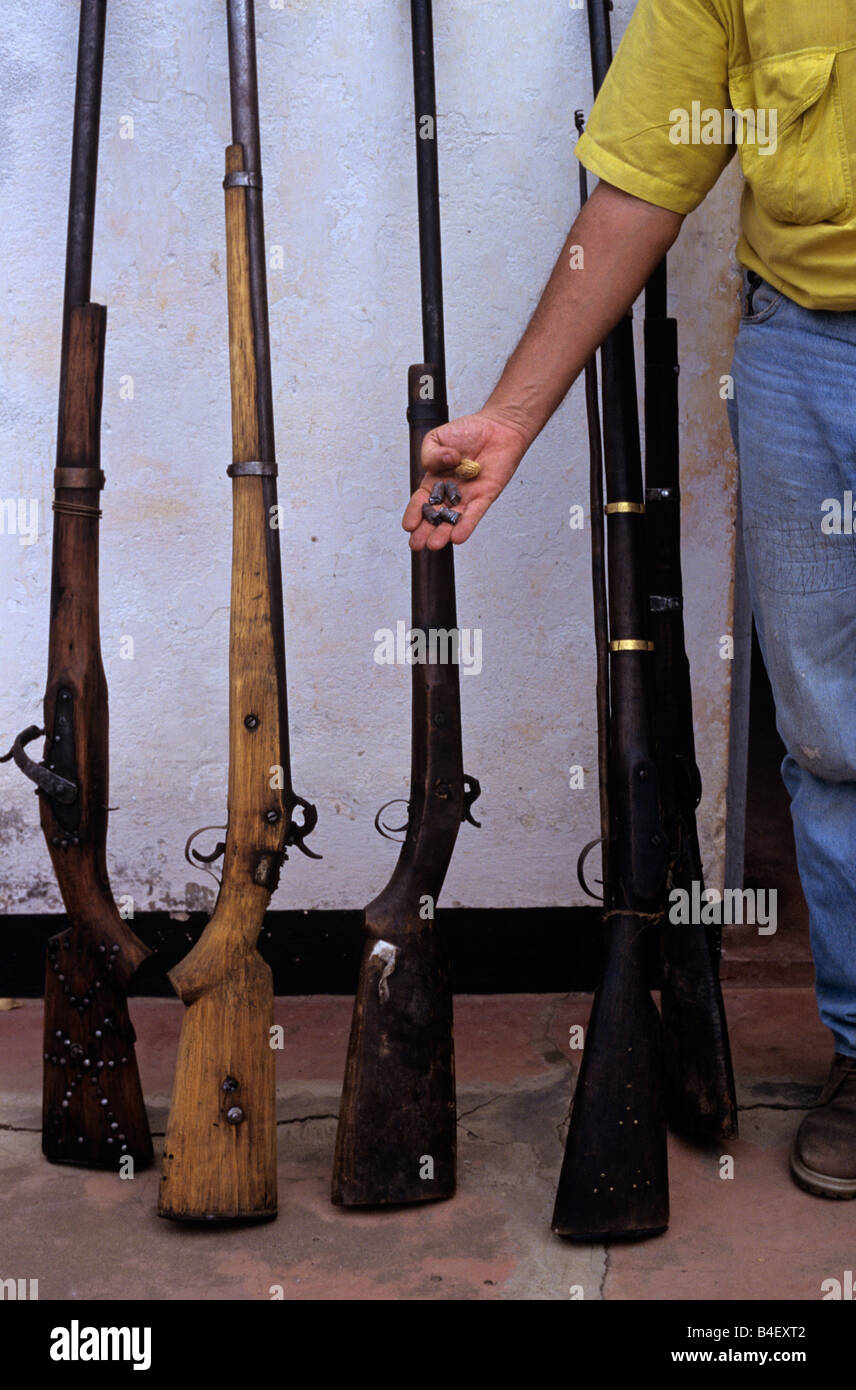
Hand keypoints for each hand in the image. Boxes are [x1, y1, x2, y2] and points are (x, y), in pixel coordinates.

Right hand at [402, 410, 530, 549]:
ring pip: (454, 519)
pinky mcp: (486, 495)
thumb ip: (430, 453)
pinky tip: (458, 536)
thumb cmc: (467, 431)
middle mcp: (451, 491)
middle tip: (417, 544)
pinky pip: (475, 513)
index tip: (408, 526)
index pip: (422, 501)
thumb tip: (444, 462)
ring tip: (434, 545)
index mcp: (435, 479)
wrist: (496, 427)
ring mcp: (468, 495)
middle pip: (436, 516)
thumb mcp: (436, 438)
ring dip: (444, 533)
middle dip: (426, 531)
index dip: (414, 513)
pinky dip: (467, 525)